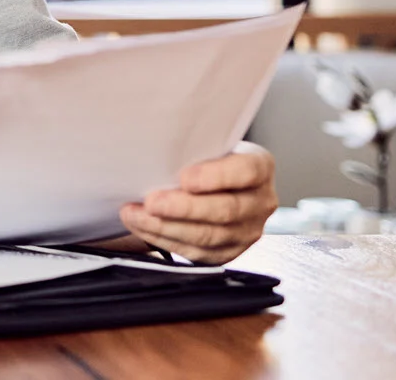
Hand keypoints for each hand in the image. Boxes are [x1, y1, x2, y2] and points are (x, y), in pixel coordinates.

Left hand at [119, 142, 276, 263]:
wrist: (212, 181)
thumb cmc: (206, 157)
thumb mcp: (207, 143)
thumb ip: (193, 147)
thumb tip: (156, 147)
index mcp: (260, 167)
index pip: (246, 172)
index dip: (216, 177)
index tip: (184, 178)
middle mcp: (260, 201)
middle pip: (226, 210)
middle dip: (183, 208)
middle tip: (151, 202)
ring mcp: (247, 231)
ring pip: (209, 236)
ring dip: (166, 227)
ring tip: (136, 214)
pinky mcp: (227, 252)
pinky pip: (196, 252)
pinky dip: (164, 239)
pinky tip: (143, 226)